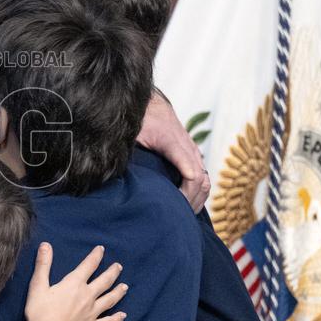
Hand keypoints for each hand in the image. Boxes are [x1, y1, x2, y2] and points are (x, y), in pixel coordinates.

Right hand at [24, 243, 127, 320]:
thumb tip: (46, 245)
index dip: (96, 256)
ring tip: (125, 287)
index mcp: (74, 284)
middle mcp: (87, 296)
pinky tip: (123, 316)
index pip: (88, 265)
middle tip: (118, 266)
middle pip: (104, 282)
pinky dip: (116, 319)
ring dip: (118, 292)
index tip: (101, 249)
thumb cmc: (40, 312)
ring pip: (110, 300)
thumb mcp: (37, 286)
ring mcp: (92, 313)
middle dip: (112, 272)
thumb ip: (43, 265)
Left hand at [137, 90, 209, 211]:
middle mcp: (186, 146)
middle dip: (191, 199)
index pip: (187, 166)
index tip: (182, 202)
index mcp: (170, 141)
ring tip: (184, 214)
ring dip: (197, 199)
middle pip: (199, 178)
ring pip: (205, 179)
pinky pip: (203, 176)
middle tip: (176, 215)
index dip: (187, 186)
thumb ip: (126, 148)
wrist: (150, 105)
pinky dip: (199, 192)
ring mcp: (192, 151)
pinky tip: (189, 205)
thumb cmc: (138, 120)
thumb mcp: (131, 133)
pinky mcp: (192, 155)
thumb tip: (116, 165)